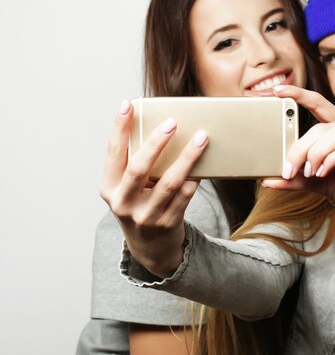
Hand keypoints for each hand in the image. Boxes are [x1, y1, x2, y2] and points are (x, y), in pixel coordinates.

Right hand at [99, 100, 207, 276]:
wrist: (150, 249)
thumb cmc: (140, 207)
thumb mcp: (128, 190)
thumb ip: (136, 166)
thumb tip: (161, 127)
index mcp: (109, 189)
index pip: (112, 153)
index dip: (119, 128)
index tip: (128, 105)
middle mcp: (123, 203)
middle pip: (139, 168)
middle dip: (156, 143)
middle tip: (173, 122)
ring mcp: (145, 217)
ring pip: (169, 182)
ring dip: (187, 157)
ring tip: (202, 138)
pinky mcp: (168, 224)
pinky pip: (185, 197)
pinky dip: (195, 179)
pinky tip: (205, 165)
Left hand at [263, 86, 334, 231]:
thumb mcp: (318, 182)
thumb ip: (297, 178)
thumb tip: (268, 179)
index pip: (321, 104)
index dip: (300, 95)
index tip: (278, 90)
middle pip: (323, 127)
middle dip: (301, 147)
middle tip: (289, 168)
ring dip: (317, 153)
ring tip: (311, 172)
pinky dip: (332, 160)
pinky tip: (324, 173)